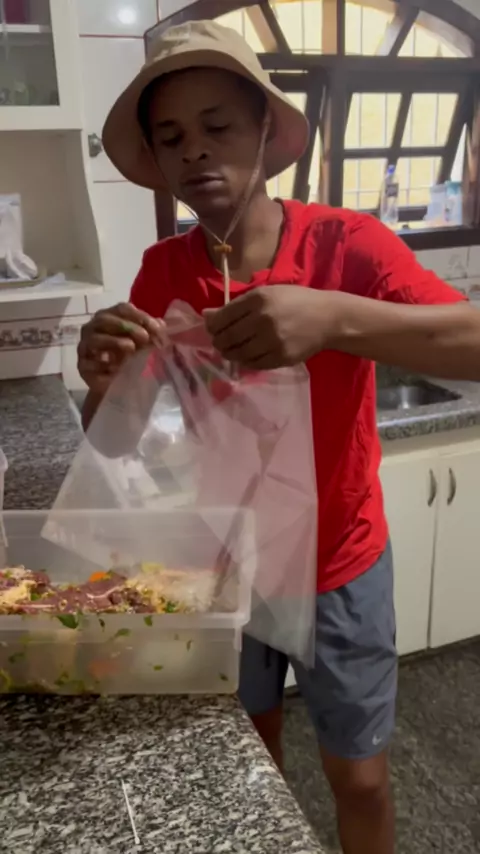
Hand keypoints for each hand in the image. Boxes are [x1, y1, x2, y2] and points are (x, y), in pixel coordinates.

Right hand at [78, 303, 163, 394]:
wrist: (115, 383)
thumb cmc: (128, 357)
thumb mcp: (143, 344)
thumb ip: (151, 333)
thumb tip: (162, 324)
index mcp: (109, 317)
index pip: (122, 309)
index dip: (140, 316)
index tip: (157, 328)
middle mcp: (93, 328)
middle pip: (105, 319)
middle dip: (126, 326)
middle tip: (144, 337)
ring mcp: (85, 346)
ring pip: (94, 338)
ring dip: (113, 341)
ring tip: (130, 347)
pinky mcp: (82, 366)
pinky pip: (88, 362)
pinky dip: (100, 362)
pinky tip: (113, 366)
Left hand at [203, 286, 336, 369]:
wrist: (328, 319)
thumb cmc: (295, 301)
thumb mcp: (266, 294)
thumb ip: (236, 305)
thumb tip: (205, 315)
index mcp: (257, 299)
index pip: (221, 318)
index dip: (212, 326)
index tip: (214, 328)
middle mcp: (262, 320)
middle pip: (226, 338)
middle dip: (218, 341)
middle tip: (221, 341)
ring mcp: (272, 341)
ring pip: (237, 354)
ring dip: (230, 353)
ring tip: (233, 348)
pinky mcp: (280, 358)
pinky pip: (253, 364)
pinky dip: (246, 361)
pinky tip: (249, 354)